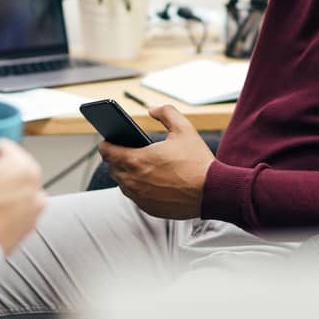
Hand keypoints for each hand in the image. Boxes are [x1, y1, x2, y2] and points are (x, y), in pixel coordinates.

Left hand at [99, 104, 212, 219]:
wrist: (212, 192)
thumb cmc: (197, 162)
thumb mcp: (184, 128)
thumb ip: (166, 112)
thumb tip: (152, 110)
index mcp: (136, 160)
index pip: (106, 152)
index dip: (106, 144)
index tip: (109, 140)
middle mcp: (133, 181)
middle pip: (112, 168)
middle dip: (117, 159)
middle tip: (127, 151)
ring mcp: (140, 197)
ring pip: (123, 184)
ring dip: (127, 175)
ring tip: (138, 165)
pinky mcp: (149, 208)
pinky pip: (135, 197)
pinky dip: (139, 188)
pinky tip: (150, 180)